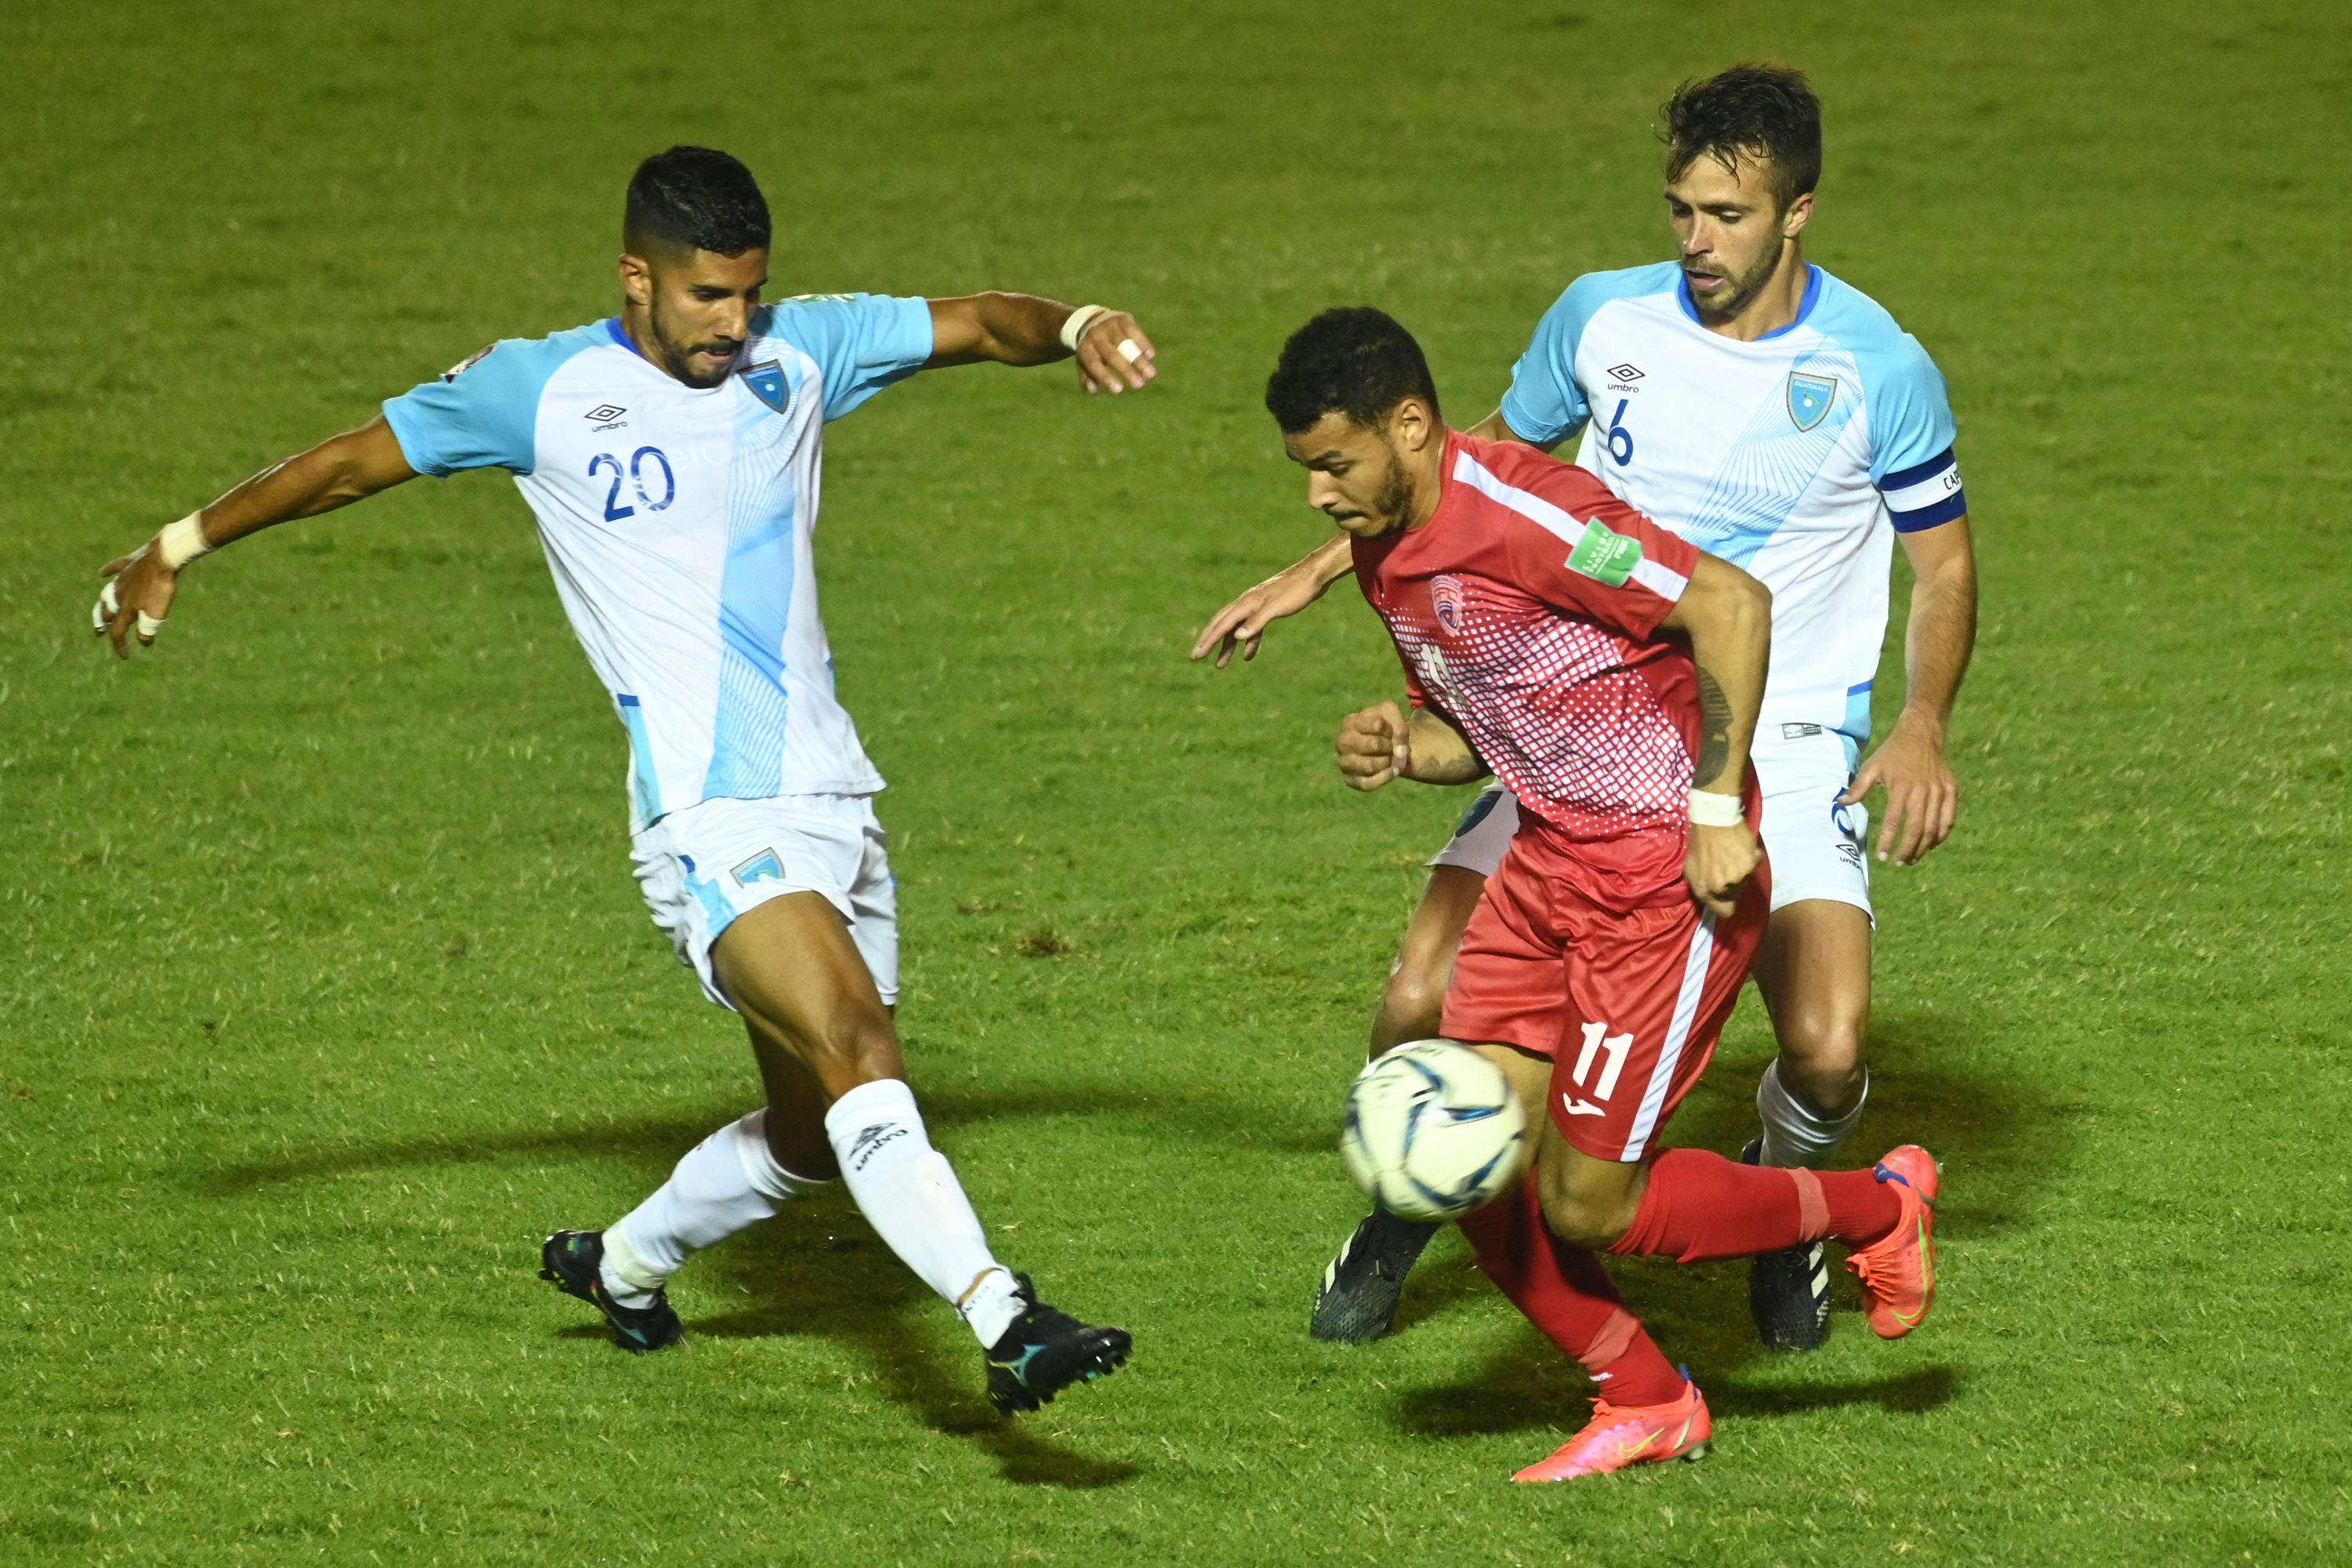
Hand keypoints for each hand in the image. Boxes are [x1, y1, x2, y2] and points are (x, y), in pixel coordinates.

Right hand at [92, 537, 180, 658]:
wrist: (164, 557)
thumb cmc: (161, 587)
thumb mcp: (157, 613)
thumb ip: (148, 629)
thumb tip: (143, 642)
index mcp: (126, 608)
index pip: (117, 631)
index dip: (119, 645)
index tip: (125, 656)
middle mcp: (120, 594)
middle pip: (107, 612)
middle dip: (102, 624)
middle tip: (98, 632)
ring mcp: (123, 577)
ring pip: (108, 592)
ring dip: (104, 603)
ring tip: (100, 608)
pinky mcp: (130, 562)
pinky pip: (115, 567)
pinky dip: (108, 571)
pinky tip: (102, 573)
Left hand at [1073, 309, 1156, 394]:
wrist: (1090, 319)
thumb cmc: (1091, 349)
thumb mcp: (1084, 362)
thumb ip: (1088, 377)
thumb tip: (1093, 390)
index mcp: (1085, 348)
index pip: (1094, 364)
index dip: (1106, 377)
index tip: (1119, 390)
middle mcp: (1095, 335)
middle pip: (1111, 354)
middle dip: (1126, 370)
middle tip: (1140, 385)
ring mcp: (1109, 325)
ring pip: (1126, 343)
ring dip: (1139, 360)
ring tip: (1151, 374)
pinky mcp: (1122, 319)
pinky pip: (1134, 331)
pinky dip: (1143, 343)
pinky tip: (1151, 356)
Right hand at [1191, 561, 1332, 667]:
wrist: (1313, 576)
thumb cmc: (1296, 591)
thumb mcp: (1276, 608)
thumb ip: (1256, 622)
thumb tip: (1236, 637)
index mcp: (1246, 604)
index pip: (1221, 625)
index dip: (1208, 641)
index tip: (1196, 655)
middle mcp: (1246, 604)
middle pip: (1221, 625)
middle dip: (1209, 642)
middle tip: (1196, 657)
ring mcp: (1256, 606)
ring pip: (1235, 629)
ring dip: (1227, 646)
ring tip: (1220, 665)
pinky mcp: (1266, 609)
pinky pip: (1251, 629)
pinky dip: (1248, 642)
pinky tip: (1248, 655)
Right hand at [1336, 700, 1409, 790]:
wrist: (1385, 745)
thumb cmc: (1385, 727)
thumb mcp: (1393, 714)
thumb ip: (1399, 725)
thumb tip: (1399, 751)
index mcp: (1350, 722)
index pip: (1378, 725)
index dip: (1391, 729)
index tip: (1390, 730)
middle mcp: (1342, 742)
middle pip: (1373, 745)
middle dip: (1389, 746)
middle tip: (1391, 746)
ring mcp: (1344, 762)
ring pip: (1369, 766)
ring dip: (1387, 762)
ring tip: (1390, 758)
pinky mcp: (1350, 779)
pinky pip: (1367, 784)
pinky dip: (1385, 777)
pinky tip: (1394, 771)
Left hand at [1684, 820, 1763, 919]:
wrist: (1713, 820)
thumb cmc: (1699, 844)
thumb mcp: (1690, 870)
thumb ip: (1702, 888)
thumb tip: (1713, 899)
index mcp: (1705, 891)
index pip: (1725, 912)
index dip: (1726, 905)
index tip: (1726, 897)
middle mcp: (1723, 887)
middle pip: (1736, 895)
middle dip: (1732, 885)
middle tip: (1726, 867)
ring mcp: (1739, 876)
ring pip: (1746, 880)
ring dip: (1741, 871)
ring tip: (1732, 855)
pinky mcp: (1752, 863)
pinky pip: (1754, 865)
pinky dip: (1750, 858)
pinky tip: (1741, 848)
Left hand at [1841, 721, 1957, 865]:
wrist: (1921, 735)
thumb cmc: (1893, 753)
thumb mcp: (1871, 767)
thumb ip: (1858, 787)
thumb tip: (1840, 803)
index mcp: (1901, 787)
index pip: (1893, 822)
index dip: (1888, 842)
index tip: (1882, 856)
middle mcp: (1922, 791)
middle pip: (1916, 829)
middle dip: (1907, 850)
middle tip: (1898, 862)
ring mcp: (1939, 792)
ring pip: (1934, 827)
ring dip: (1923, 847)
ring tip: (1912, 858)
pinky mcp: (1951, 790)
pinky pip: (1949, 819)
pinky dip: (1941, 834)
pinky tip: (1931, 844)